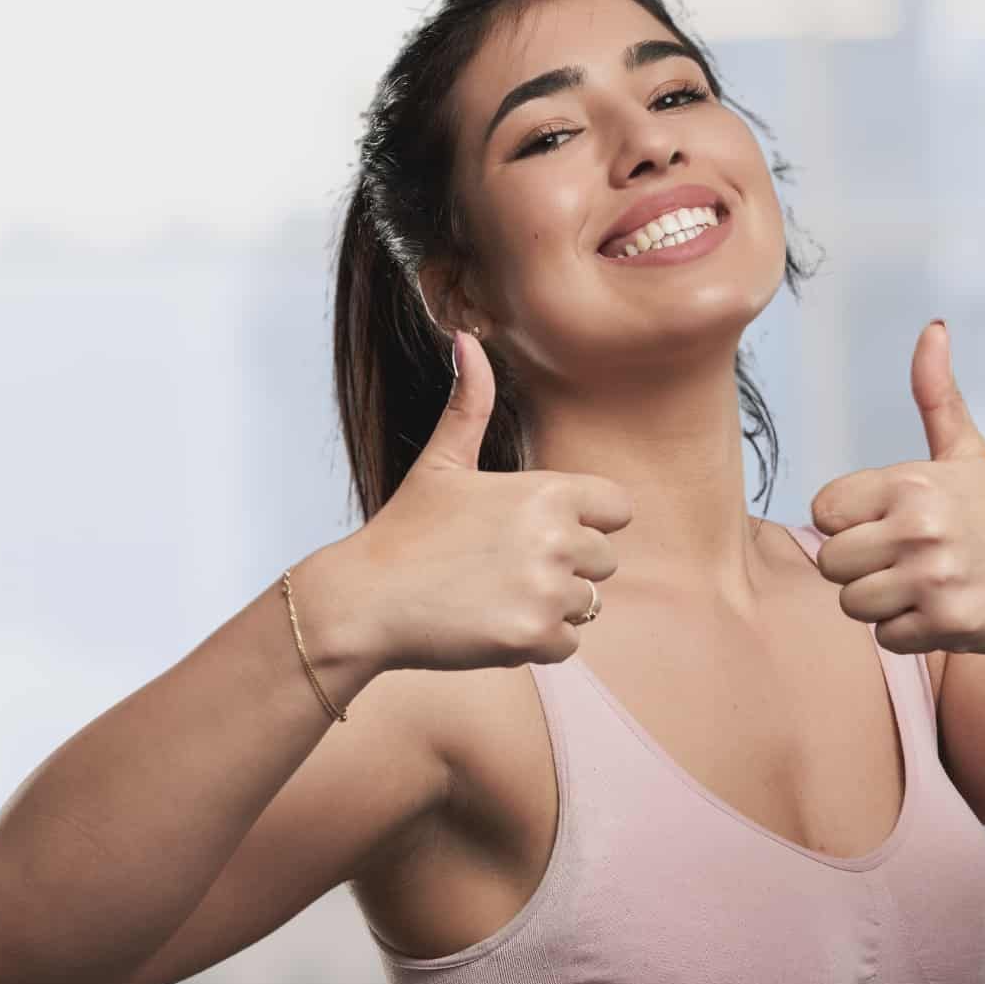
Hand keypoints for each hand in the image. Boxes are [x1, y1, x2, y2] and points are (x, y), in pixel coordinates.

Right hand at [324, 331, 630, 674]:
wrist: (366, 600)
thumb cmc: (405, 531)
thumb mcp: (441, 462)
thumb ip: (469, 405)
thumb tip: (467, 338)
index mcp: (546, 492)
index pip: (619, 510)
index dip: (587, 523)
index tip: (543, 532)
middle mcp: (557, 538)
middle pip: (605, 562)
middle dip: (567, 569)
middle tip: (507, 570)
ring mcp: (547, 591)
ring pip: (587, 605)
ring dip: (551, 607)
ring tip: (496, 597)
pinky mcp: (533, 637)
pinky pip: (568, 645)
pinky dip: (537, 644)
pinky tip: (493, 626)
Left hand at [809, 320, 984, 655]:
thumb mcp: (969, 452)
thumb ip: (937, 396)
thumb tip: (932, 329)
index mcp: (912, 482)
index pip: (824, 511)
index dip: (849, 525)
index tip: (887, 527)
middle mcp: (920, 526)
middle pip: (831, 564)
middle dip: (862, 570)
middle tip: (906, 563)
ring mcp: (934, 576)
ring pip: (854, 604)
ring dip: (884, 604)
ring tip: (924, 587)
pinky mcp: (947, 622)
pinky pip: (886, 638)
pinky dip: (909, 632)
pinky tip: (942, 611)